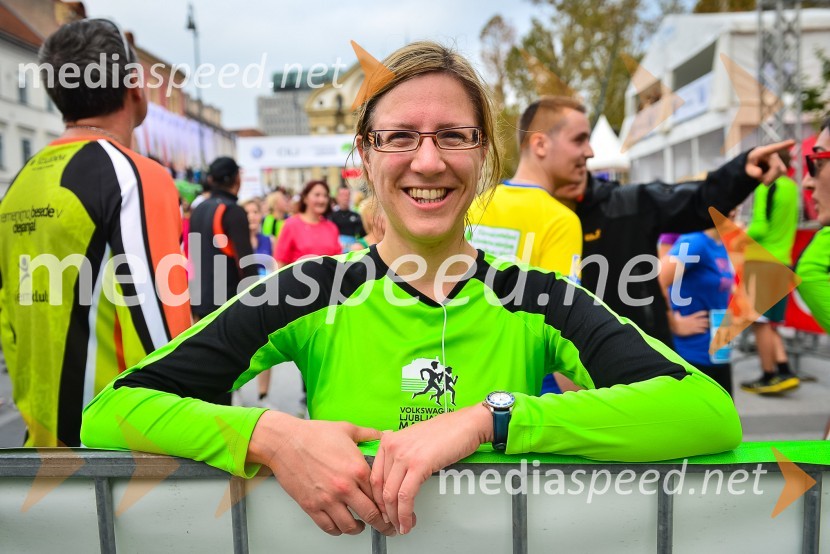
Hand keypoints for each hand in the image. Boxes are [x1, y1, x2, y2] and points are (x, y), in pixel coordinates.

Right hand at [247, 411, 395, 536]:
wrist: (285, 441)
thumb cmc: (313, 434)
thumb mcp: (347, 429)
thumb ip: (368, 434)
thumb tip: (383, 435)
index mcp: (357, 469)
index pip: (381, 494)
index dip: (389, 504)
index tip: (392, 509)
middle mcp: (344, 487)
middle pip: (371, 515)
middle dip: (382, 524)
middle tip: (387, 527)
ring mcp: (327, 499)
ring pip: (350, 526)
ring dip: (359, 529)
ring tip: (361, 525)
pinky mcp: (311, 506)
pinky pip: (329, 527)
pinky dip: (338, 530)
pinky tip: (341, 525)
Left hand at [370, 404, 491, 534]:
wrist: (466, 424)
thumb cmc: (445, 432)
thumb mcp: (414, 440)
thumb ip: (400, 455)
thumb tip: (394, 479)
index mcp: (388, 441)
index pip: (373, 477)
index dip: (376, 499)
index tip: (382, 511)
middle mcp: (392, 446)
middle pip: (379, 488)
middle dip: (384, 511)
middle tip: (391, 523)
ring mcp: (404, 455)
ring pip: (390, 495)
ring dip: (395, 516)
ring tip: (401, 526)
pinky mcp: (418, 465)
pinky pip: (406, 496)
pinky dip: (405, 513)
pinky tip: (408, 522)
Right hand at [670, 310, 708, 335]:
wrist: (675, 327)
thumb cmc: (676, 321)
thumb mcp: (677, 316)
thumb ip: (678, 314)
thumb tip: (676, 312)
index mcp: (691, 317)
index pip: (700, 313)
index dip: (705, 313)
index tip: (708, 313)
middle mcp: (694, 321)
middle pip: (704, 320)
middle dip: (709, 320)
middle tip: (712, 321)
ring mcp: (694, 326)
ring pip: (704, 325)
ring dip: (707, 326)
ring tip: (710, 326)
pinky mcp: (693, 330)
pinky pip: (700, 331)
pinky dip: (703, 331)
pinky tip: (705, 332)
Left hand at [745, 140, 794, 184]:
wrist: (756, 165)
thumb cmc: (751, 163)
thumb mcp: (748, 167)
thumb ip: (751, 171)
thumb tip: (759, 174)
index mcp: (763, 152)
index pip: (773, 148)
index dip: (784, 145)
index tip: (793, 141)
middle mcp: (773, 155)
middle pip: (776, 168)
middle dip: (769, 177)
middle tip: (762, 183)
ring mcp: (779, 161)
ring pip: (781, 172)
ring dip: (771, 178)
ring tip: (762, 178)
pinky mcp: (782, 167)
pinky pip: (782, 175)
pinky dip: (773, 179)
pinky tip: (768, 178)